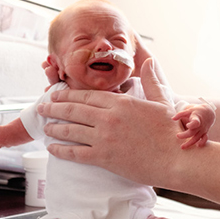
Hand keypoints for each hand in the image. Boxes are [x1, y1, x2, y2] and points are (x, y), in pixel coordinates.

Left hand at [38, 58, 182, 185]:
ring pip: (71, 130)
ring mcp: (105, 138)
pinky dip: (61, 150)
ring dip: (55, 127)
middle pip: (74, 109)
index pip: (87, 94)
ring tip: (45, 126)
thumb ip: (151, 81)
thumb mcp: (162, 101)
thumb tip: (149, 61)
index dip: (68, 93)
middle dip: (54, 107)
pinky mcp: (104, 158)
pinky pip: (76, 153)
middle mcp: (109, 117)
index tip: (57, 93)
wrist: (176, 158)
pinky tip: (52, 148)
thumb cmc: (172, 131)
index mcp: (122, 102)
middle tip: (42, 106)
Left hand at [173, 103, 215, 148]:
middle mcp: (200, 125)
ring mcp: (203, 130)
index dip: (192, 125)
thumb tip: (172, 119)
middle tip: (177, 135)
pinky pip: (204, 139)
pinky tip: (197, 146)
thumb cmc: (196, 111)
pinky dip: (202, 143)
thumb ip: (180, 114)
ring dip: (190, 143)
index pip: (196, 122)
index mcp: (196, 118)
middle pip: (193, 132)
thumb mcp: (189, 110)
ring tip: (182, 147)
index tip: (187, 125)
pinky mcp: (205, 133)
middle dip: (185, 135)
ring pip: (197, 138)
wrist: (208, 112)